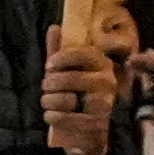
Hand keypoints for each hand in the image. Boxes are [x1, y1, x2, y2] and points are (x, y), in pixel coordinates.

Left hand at [39, 34, 118, 154]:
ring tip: (47, 102)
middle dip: (50, 84)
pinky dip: (53, 117)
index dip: (62, 58)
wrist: (88, 127)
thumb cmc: (76, 92)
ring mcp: (104, 103)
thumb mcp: (68, 70)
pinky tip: (50, 115)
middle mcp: (107, 82)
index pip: (83, 54)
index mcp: (102, 64)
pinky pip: (66, 118)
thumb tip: (54, 27)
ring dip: (49, 101)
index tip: (49, 65)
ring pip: (66, 99)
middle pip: (70, 78)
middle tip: (46, 87)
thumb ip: (60, 51)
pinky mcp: (97, 123)